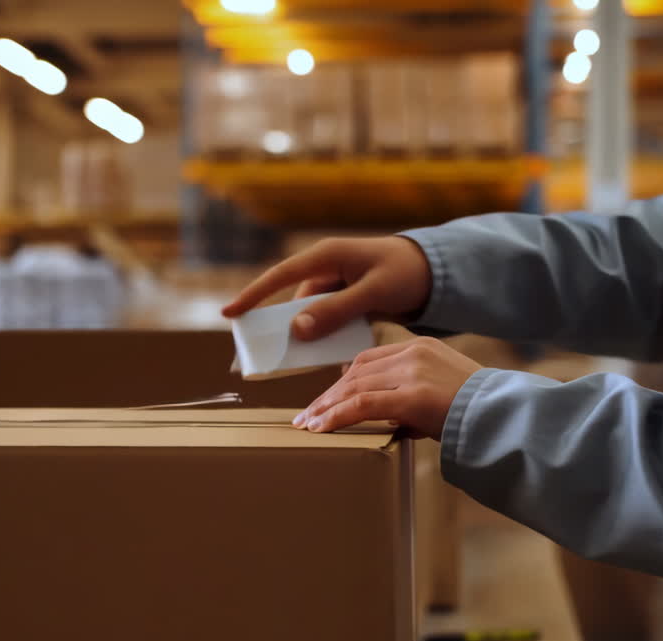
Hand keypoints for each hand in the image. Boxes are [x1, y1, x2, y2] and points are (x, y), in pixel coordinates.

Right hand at [222, 236, 432, 340]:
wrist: (434, 271)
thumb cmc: (405, 273)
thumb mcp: (373, 292)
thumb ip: (336, 310)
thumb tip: (296, 328)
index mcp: (327, 256)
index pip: (280, 276)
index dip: (253, 295)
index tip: (229, 314)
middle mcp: (324, 268)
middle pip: (290, 301)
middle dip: (278, 327)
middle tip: (262, 354)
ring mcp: (333, 285)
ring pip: (307, 315)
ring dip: (304, 336)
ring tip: (296, 361)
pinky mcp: (343, 299)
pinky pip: (324, 320)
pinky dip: (323, 336)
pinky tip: (328, 355)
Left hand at [293, 337, 482, 438]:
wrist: (506, 417)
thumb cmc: (479, 412)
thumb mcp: (442, 391)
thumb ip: (411, 394)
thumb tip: (382, 413)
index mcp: (420, 347)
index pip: (368, 360)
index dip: (341, 381)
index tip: (325, 399)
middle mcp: (413, 353)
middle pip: (356, 372)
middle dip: (328, 395)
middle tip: (306, 416)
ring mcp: (412, 372)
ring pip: (355, 387)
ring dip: (327, 407)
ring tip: (308, 426)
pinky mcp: (413, 396)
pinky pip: (363, 405)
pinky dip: (338, 416)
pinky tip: (322, 427)